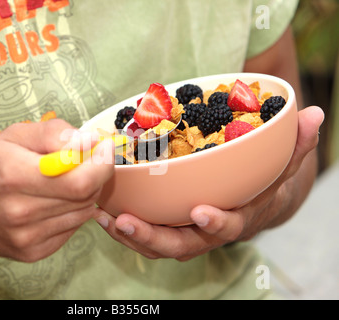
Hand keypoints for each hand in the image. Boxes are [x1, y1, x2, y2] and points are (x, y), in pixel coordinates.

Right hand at [0, 119, 113, 261]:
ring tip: (66, 180)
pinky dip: (72, 211)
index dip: (101, 164)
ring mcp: (26, 237)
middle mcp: (19, 212)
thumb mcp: (15, 134)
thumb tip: (88, 142)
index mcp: (14, 176)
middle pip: (85, 197)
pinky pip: (72, 229)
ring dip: (84, 193)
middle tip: (88, 160)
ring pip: (82, 213)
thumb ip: (54, 133)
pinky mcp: (31, 252)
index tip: (104, 148)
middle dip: (96, 174)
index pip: (79, 180)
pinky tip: (54, 201)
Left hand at [94, 106, 323, 260]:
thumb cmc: (260, 185)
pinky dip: (122, 225)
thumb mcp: (281, 165)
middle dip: (152, 238)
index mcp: (234, 219)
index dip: (216, 223)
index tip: (199, 211)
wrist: (246, 204)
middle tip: (126, 222)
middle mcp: (205, 233)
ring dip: (128, 235)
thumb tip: (316, 114)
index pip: (227, 227)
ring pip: (155, 244)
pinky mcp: (165, 226)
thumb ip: (296, 144)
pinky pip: (143, 232)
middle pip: (180, 245)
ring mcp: (183, 233)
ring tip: (104, 217)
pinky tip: (101, 210)